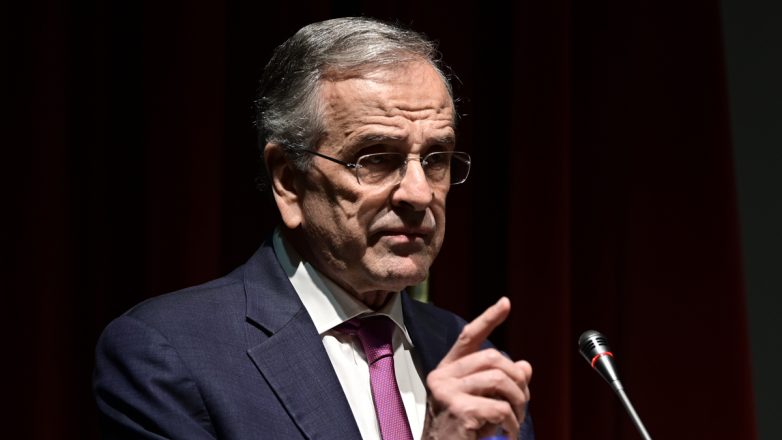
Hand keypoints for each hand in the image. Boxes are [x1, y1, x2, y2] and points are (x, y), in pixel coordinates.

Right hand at [424, 297, 531, 438]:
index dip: (488, 319)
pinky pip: (500, 408)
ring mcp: (447, 393)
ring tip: (514, 421)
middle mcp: (442, 377)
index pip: (468, 337)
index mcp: (446, 371)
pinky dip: (512, 423)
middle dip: (516, 380)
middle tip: (521, 403)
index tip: (505, 303)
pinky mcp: (459, 410)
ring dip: (517, 403)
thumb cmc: (461, 433)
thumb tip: (525, 366)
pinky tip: (508, 433)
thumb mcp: (481, 403)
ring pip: (499, 381)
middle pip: (492, 358)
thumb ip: (500, 384)